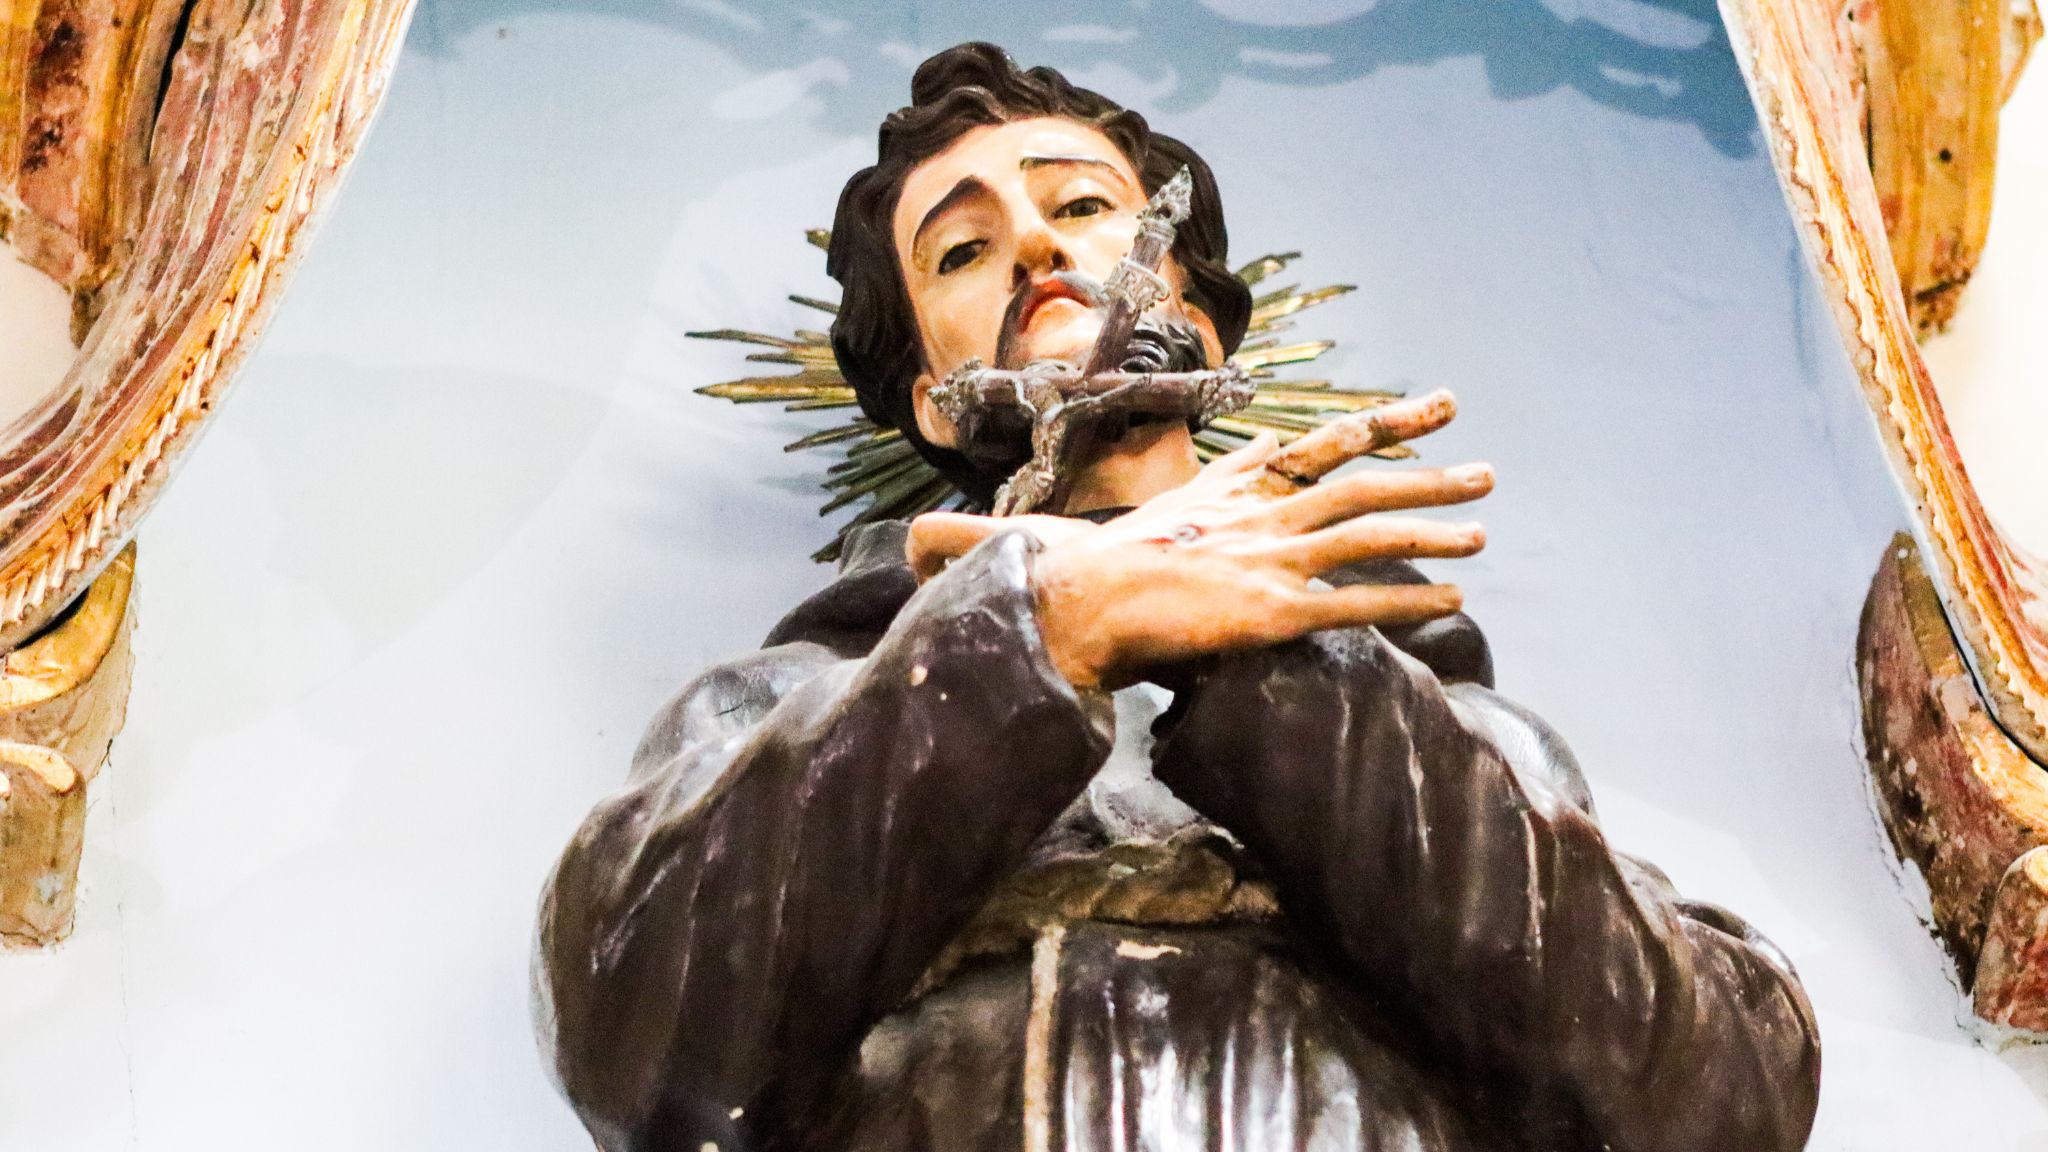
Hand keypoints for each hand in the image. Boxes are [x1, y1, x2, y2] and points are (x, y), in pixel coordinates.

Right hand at [906, 390, 1492, 690]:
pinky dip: (1410, 597)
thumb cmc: (1054, 580)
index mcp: (1219, 494)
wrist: (1058, 608)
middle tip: (1484, 468)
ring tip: (1487, 527)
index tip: (1425, 407)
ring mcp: (1267, 559)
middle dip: (1425, 471)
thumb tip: (912, 545)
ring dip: (1434, 527)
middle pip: (1356, 479)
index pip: (1307, 447)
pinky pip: (1357, 601)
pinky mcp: (1273, 610)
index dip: (1372, 426)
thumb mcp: (1048, 542)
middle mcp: (1253, 516)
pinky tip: (1456, 598)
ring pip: (1369, 530)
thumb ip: (1013, 534)